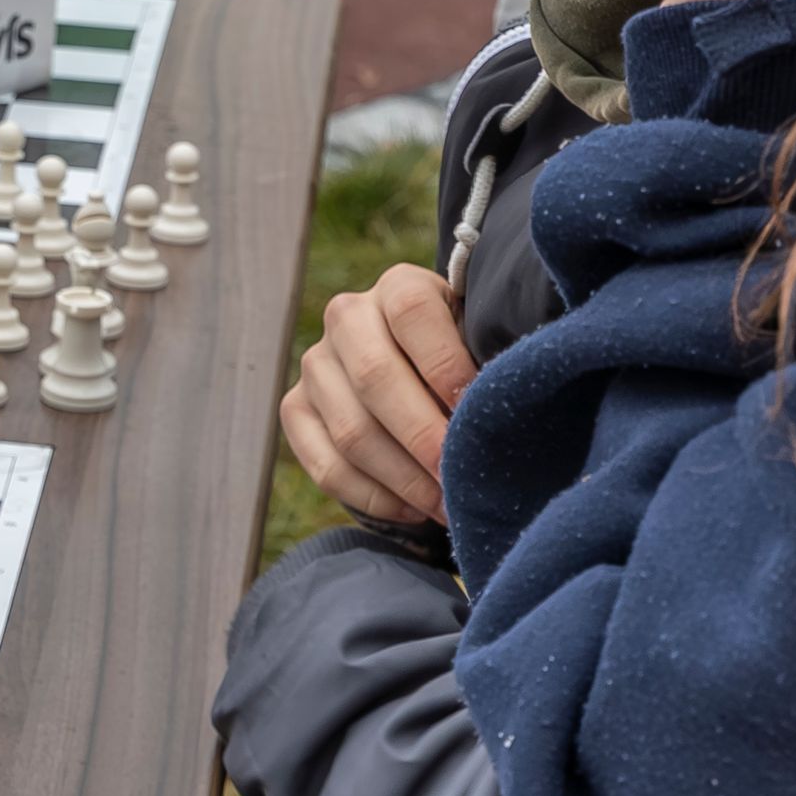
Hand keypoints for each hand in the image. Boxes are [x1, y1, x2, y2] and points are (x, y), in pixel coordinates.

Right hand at [277, 262, 470, 524]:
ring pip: (351, 431)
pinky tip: (414, 509)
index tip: (478, 414)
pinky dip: (374, 497)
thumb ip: (490, 364)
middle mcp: (346, 317)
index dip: (446, 365)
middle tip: (461, 479)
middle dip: (424, 438)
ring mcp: (315, 365)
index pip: (412, 314)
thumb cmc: (470, 360)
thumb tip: (500, 417)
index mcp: (399, 287)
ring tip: (448, 507)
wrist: (422, 368)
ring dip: (405, 479)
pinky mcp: (296, 409)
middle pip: (375, 378)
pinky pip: (326, 466)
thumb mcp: (484, 343)